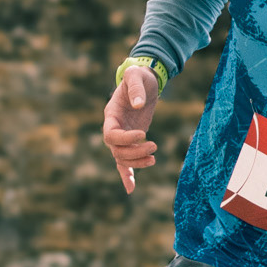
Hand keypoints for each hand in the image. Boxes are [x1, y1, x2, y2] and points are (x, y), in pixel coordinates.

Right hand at [103, 68, 160, 193]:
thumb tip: (139, 105)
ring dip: (137, 162)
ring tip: (154, 158)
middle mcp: (113, 127)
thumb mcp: (136, 76)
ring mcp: (121, 135)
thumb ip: (136, 88)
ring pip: (122, 158)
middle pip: (117, 150)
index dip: (125, 139)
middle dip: (135, 152)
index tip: (143, 134)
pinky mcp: (131, 141)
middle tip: (154, 146)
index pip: (111, 134)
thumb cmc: (139, 77)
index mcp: (111, 114)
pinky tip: (131, 189)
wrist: (144, 80)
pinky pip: (124, 161)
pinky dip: (127, 175)